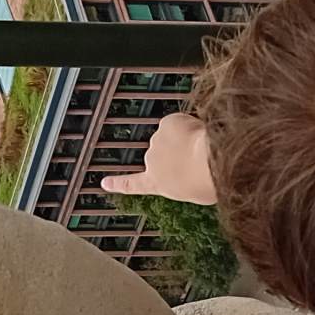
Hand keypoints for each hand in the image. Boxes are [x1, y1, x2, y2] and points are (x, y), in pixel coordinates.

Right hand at [100, 113, 216, 203]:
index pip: (132, 185)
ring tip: (200, 150)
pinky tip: (196, 134)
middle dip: (177, 153)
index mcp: (156, 183)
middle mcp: (152, 162)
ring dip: (183, 139)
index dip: (118, 183)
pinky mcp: (167, 123)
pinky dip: (186, 124)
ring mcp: (157, 141)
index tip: (105, 182)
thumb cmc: (206, 181)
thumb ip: (185, 183)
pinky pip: (178, 121)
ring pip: (172, 136)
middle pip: (162, 155)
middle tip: (197, 160)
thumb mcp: (194, 193)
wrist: (209, 161)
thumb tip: (188, 172)